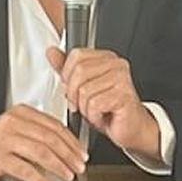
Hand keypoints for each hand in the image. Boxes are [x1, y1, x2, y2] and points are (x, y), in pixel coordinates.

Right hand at [0, 104, 86, 180]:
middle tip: (78, 166)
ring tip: (67, 175)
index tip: (81, 154)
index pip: (54, 125)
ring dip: (58, 166)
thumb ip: (38, 131)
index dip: (71, 141)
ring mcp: (5, 139)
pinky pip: (25, 170)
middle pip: (49, 138)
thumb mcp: (16, 128)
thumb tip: (69, 146)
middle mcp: (13, 123)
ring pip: (40, 152)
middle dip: (68, 154)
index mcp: (21, 112)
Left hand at [46, 46, 160, 160]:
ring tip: (94, 111)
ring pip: (85, 90)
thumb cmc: (108, 108)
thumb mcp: (81, 86)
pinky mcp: (124, 96)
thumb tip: (51, 52)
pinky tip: (102, 116)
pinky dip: (93, 115)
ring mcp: (122, 79)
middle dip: (73, 93)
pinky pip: (94, 104)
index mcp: (106, 58)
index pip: (76, 55)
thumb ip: (66, 69)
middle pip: (79, 72)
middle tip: (80, 104)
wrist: (130, 127)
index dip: (67, 74)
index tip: (70, 87)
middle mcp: (116, 65)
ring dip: (84, 108)